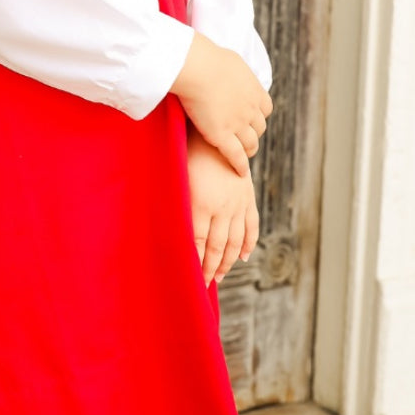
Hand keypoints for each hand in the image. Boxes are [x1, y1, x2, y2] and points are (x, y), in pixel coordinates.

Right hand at [171, 33, 271, 175]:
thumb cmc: (206, 57)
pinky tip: (240, 173)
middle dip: (254, 133)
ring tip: (243, 156)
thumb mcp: (229, 60)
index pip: (265, 108)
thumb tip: (227, 65)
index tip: (252, 118)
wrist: (197, 67)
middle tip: (246, 139)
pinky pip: (235, 156)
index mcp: (254, 90)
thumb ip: (232, 69)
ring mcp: (237, 124)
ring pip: (250, 144)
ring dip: (248, 150)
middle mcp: (250, 109)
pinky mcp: (221, 136)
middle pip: (259, 128)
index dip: (258, 115)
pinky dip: (240, 166)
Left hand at [186, 128, 258, 285]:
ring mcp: (238, 203)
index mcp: (200, 203)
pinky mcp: (248, 196)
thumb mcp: (173, 178)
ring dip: (228, 262)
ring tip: (220, 276)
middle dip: (210, 269)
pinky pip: (251, 226)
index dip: (195, 264)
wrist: (214, 129)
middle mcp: (222, 207)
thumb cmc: (184, 152)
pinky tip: (243, 256)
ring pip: (235, 241)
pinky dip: (248, 243)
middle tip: (203, 284)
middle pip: (217, 247)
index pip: (198, 244)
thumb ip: (173, 205)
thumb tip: (163, 232)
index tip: (190, 279)